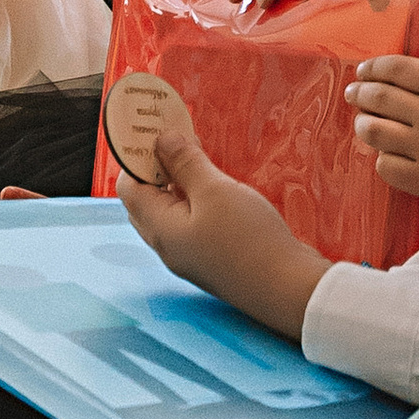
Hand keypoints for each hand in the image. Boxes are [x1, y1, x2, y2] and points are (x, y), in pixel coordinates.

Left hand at [118, 119, 328, 342]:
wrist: (289, 290)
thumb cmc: (250, 240)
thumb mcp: (216, 191)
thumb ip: (185, 163)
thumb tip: (161, 140)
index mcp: (160, 229)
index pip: (129, 186)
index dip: (137, 155)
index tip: (154, 128)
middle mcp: (168, 245)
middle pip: (146, 199)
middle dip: (156, 166)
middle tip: (176, 137)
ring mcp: (190, 254)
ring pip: (170, 211)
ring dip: (178, 182)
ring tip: (197, 155)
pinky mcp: (211, 258)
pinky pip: (191, 222)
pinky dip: (195, 199)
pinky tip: (215, 187)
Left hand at [345, 56, 418, 213]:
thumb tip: (402, 82)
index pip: (399, 68)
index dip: (375, 68)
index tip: (364, 71)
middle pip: (380, 96)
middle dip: (360, 93)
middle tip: (353, 93)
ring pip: (374, 130)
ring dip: (364, 125)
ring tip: (364, 124)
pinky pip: (385, 165)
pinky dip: (383, 159)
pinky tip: (388, 157)